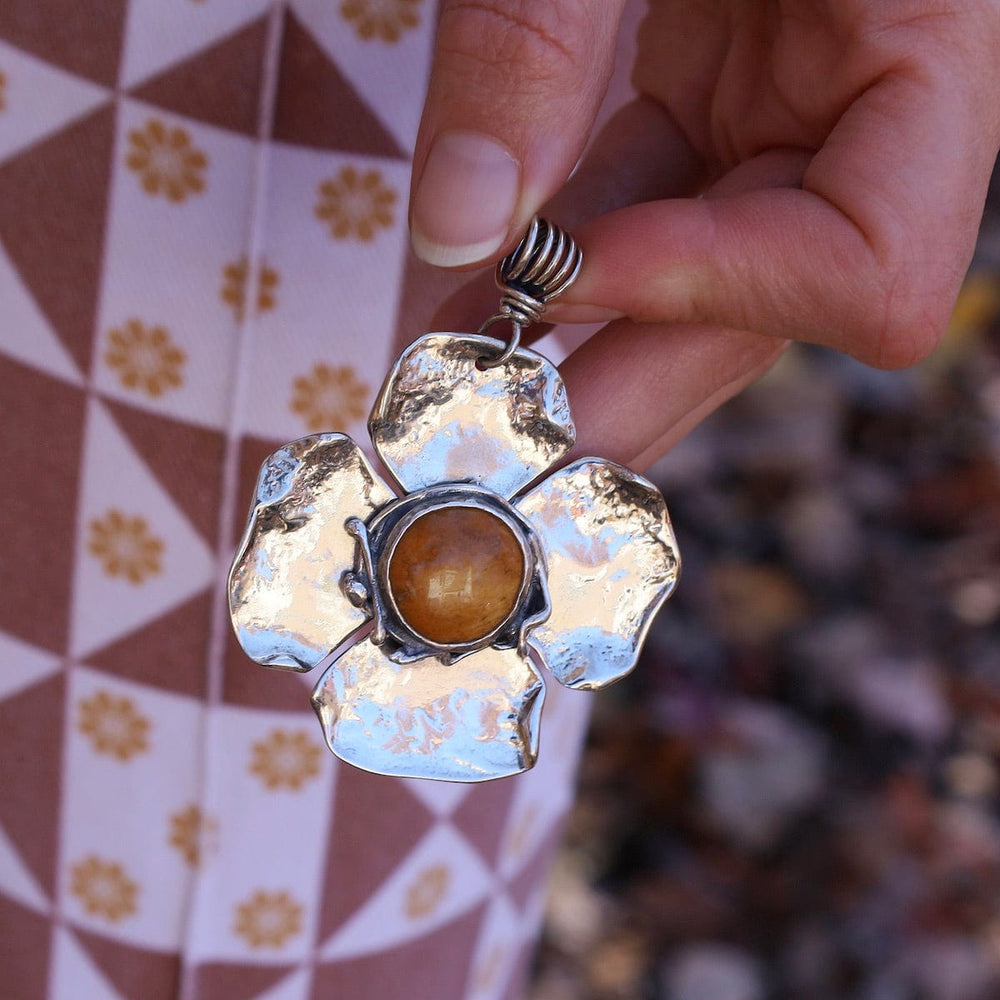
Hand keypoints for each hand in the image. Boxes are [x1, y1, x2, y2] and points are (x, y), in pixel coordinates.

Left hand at [408, 1, 999, 467]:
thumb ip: (536, 37)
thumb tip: (460, 222)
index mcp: (926, 29)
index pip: (876, 261)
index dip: (723, 292)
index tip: (573, 279)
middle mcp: (866, 95)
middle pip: (768, 306)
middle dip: (628, 381)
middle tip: (500, 441)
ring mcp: (788, 103)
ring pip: (696, 280)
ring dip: (575, 345)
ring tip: (456, 378)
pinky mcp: (715, 95)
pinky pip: (642, 215)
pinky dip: (557, 268)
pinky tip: (470, 297)